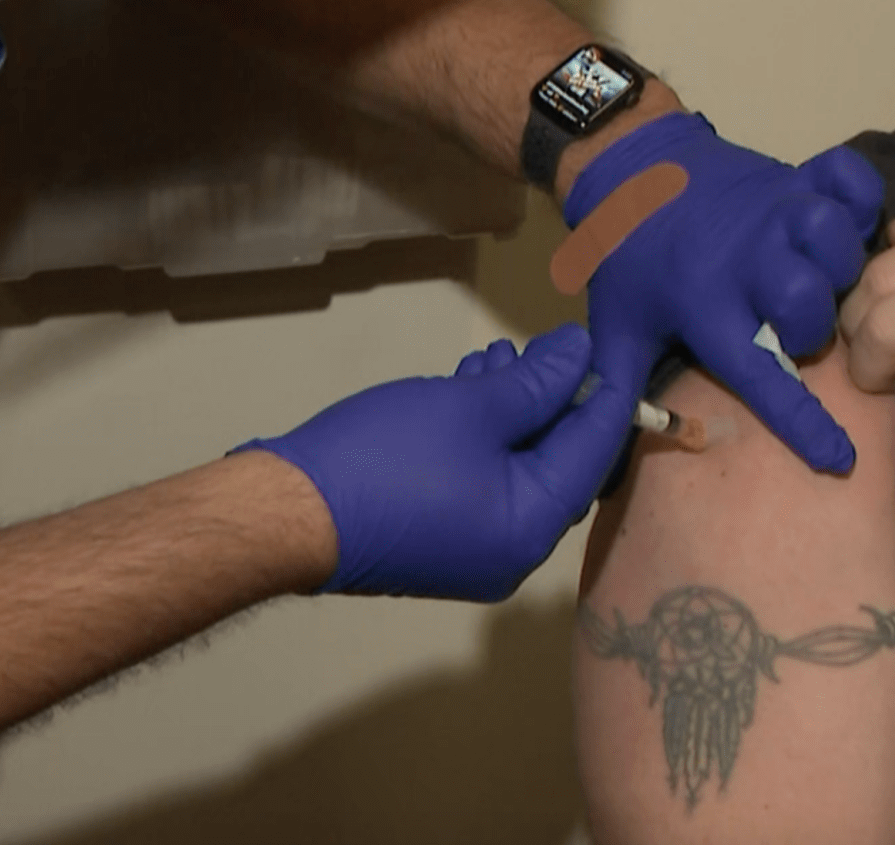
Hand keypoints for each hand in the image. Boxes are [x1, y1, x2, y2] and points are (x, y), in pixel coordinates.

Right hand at [238, 324, 634, 599]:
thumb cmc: (387, 457)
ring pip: (516, 467)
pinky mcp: (440, 540)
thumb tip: (582, 353)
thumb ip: (537, 381)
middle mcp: (514, 552)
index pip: (594, 450)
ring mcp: (475, 551)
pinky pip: (483, 482)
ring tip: (498, 356)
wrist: (284, 514)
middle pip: (558, 462)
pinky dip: (483, 436)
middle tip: (548, 344)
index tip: (609, 343)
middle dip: (552, 397)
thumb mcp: (472, 407)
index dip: (606, 390)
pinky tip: (468, 388)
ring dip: (512, 409)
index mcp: (533, 527)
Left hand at [567, 115, 884, 472]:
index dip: (805, 422)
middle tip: (790, 325)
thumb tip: (604, 455)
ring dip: (838, 263)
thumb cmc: (629, 256)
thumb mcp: (616, 326)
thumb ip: (619, 389)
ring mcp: (775, 210)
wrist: (628, 166)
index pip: (762, 375)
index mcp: (704, 304)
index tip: (840, 457)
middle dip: (810, 328)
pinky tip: (848, 216)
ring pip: (834, 237)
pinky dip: (857, 193)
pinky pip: (848, 177)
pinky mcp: (795, 175)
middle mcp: (747, 257)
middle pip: (809, 301)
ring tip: (820, 274)